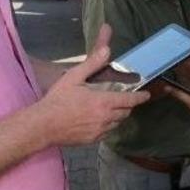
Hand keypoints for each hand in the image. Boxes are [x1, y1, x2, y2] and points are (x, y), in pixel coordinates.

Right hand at [38, 24, 149, 145]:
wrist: (43, 125)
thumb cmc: (58, 100)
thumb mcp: (74, 77)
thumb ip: (92, 63)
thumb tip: (107, 50)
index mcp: (104, 102)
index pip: (129, 100)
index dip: (140, 97)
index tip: (146, 95)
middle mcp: (105, 118)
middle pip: (125, 112)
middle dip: (127, 105)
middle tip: (124, 99)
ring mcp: (99, 131)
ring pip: (117, 123)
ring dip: (118, 115)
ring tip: (110, 108)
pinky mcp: (92, 140)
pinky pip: (107, 132)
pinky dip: (108, 125)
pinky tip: (98, 120)